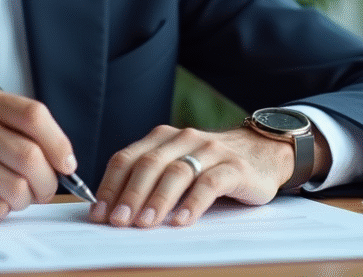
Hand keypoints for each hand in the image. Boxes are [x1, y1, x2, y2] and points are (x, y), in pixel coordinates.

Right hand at [0, 85, 77, 219]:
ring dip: (22, 200)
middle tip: (41, 190)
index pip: (35, 115)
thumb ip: (11, 127)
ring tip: (11, 196)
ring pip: (16, 186)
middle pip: (31, 156)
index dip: (59, 142)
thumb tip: (61, 158)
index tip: (66, 163)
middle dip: (45, 181)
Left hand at [88, 124, 328, 227]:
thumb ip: (151, 179)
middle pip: (149, 164)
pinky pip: (209, 183)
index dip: (110, 185)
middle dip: (129, 194)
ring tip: (144, 224)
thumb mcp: (179, 165)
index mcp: (162, 138)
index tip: (99, 213)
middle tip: (117, 221)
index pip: (127, 158)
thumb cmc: (211, 166)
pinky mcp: (234, 167)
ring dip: (157, 200)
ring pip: (176, 172)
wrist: (264, 153)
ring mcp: (210, 151)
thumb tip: (114, 211)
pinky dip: (192, 203)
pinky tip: (181, 221)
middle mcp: (183, 139)